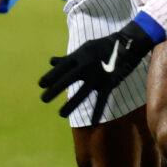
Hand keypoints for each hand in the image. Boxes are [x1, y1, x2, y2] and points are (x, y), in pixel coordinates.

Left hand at [38, 21, 156, 124]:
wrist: (126, 45)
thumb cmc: (101, 47)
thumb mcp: (83, 48)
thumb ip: (67, 58)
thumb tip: (51, 62)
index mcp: (78, 56)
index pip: (61, 68)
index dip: (50, 76)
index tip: (41, 85)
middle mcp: (86, 66)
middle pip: (67, 80)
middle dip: (54, 90)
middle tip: (43, 99)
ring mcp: (98, 76)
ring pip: (82, 93)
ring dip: (71, 105)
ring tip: (61, 114)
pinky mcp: (109, 84)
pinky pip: (102, 100)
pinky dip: (98, 111)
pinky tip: (93, 121)